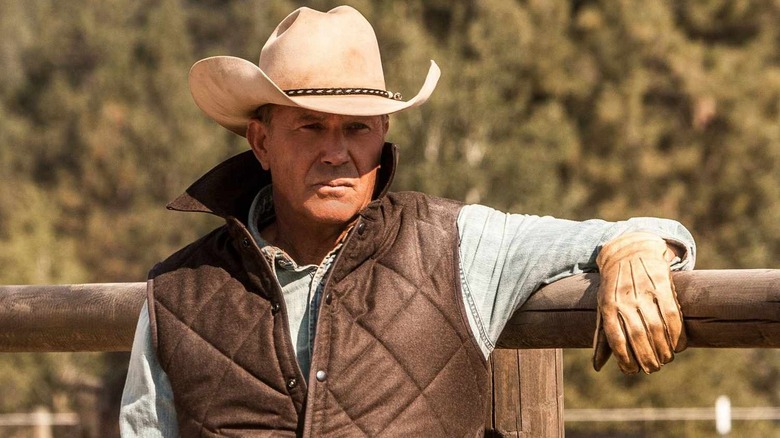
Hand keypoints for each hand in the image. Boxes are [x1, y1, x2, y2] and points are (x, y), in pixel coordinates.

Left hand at [593, 232, 686, 373]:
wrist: (630, 251)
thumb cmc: (614, 286)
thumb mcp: (602, 306)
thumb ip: (602, 336)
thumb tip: (597, 366)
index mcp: (608, 306)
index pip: (616, 340)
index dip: (625, 359)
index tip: (632, 371)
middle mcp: (625, 300)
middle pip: (638, 337)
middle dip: (647, 358)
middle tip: (653, 368)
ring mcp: (644, 292)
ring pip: (657, 328)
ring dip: (664, 350)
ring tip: (666, 359)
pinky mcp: (662, 285)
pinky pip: (672, 315)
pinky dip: (677, 334)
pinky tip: (678, 345)